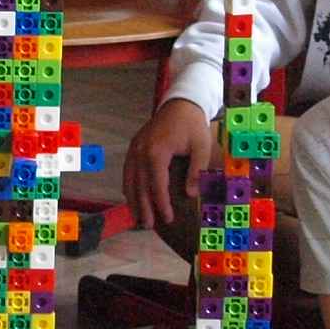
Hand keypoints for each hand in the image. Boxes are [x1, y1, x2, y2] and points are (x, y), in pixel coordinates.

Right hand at [124, 97, 213, 227]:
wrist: (180, 102)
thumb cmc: (192, 125)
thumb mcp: (201, 147)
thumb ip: (196, 171)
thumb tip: (190, 194)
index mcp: (157, 151)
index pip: (157, 184)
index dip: (161, 204)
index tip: (168, 218)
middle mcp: (141, 151)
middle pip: (139, 185)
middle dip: (143, 207)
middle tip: (148, 225)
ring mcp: (135, 148)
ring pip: (129, 179)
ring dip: (133, 199)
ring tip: (138, 217)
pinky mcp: (134, 146)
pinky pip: (128, 170)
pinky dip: (129, 185)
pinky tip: (132, 197)